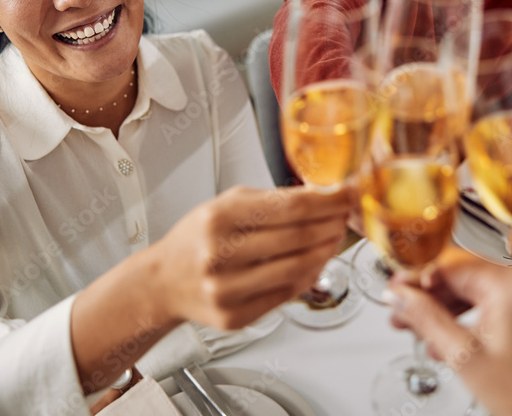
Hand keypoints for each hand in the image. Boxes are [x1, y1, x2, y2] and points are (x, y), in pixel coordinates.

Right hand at [150, 185, 349, 329]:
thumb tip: (320, 195)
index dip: (327, 201)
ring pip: (297, 268)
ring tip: (335, 238)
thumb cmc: (197, 240)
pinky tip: (316, 263)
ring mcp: (227, 290)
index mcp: (219, 218)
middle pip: (298, 238)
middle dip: (331, 224)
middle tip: (346, 216)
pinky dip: (308, 277)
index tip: (347, 195)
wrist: (163, 282)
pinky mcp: (235, 317)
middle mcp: (220, 254)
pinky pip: (286, 295)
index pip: (290, 207)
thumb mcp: (225, 205)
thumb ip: (271, 201)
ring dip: (326, 251)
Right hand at [386, 248, 511, 415]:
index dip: (415, 277)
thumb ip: (426, 319)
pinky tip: (451, 338)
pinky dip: (472, 316)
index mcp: (511, 285)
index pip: (450, 264)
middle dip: (428, 296)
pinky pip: (498, 303)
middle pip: (464, 276)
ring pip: (479, 290)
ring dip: (447, 308)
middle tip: (401, 312)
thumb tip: (398, 296)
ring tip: (420, 329)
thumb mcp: (465, 358)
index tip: (394, 288)